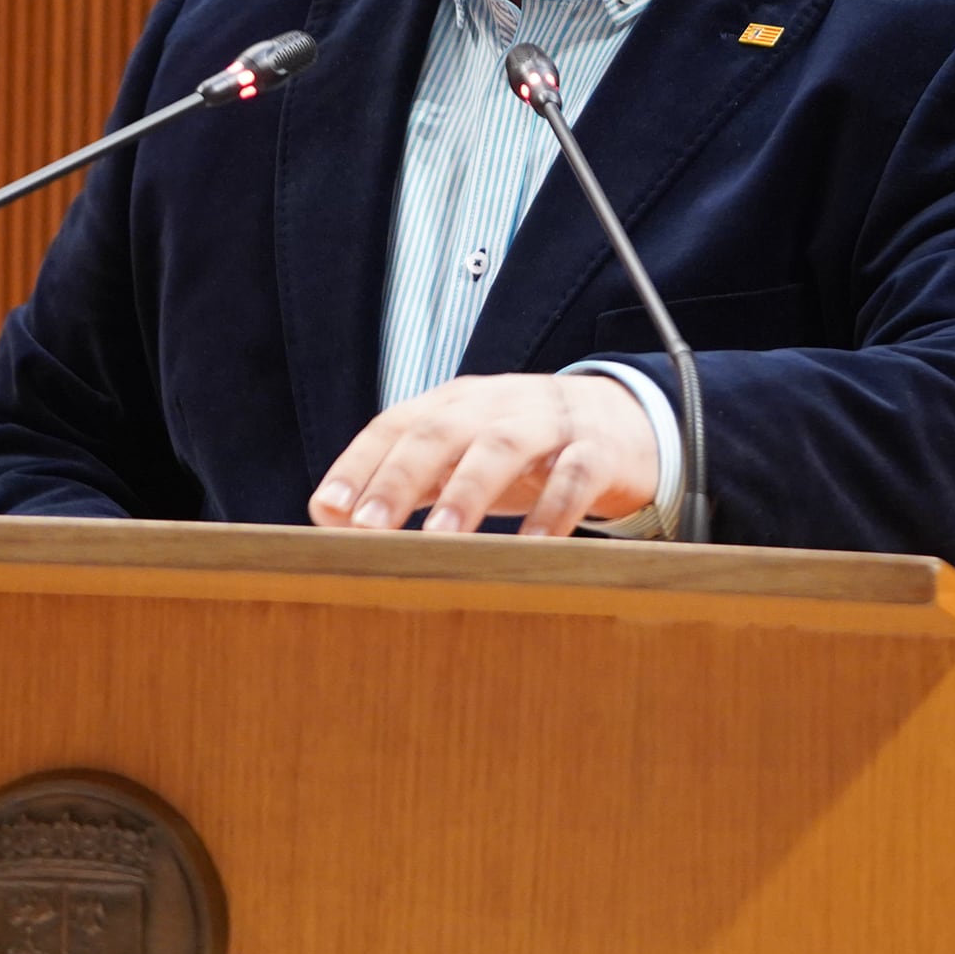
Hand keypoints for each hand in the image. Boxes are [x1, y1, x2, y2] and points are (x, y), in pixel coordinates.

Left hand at [311, 373, 657, 535]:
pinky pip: (575, 476)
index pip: (396, 425)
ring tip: (441, 538)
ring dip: (468, 491)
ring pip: (502, 446)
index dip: (361, 464)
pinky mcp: (599, 450)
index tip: (329, 509)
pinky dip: (554, 509)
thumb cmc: (526, 451)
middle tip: (368, 528)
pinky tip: (532, 548)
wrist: (625, 422)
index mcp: (455, 405)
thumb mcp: (462, 458)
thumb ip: (403, 481)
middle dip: (400, 478)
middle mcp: (496, 405)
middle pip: (440, 432)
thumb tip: (329, 515)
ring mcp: (549, 424)